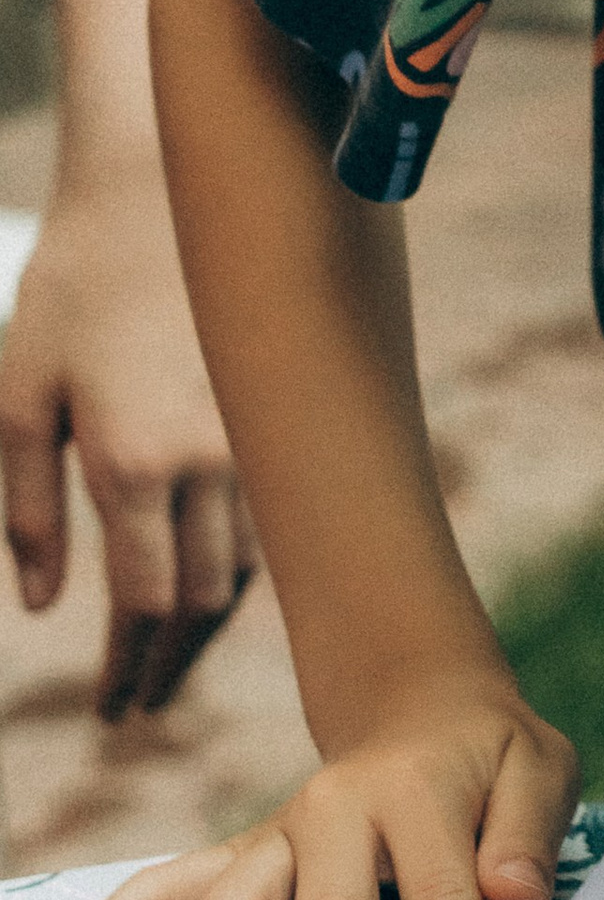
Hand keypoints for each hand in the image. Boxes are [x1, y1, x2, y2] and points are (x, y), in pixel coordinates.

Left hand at [0, 152, 254, 715]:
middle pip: (201, 604)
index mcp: (132, 463)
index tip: (111, 710)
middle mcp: (208, 462)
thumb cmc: (73, 287)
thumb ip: (23, 509)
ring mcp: (256, 438)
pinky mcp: (282, 415)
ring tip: (169, 662)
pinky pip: (271, 519)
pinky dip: (240, 570)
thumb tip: (44, 607)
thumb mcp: (17, 396)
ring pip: (247, 567)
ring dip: (207, 628)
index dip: (128, 669)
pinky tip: (212, 586)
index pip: (142, 604)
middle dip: (168, 667)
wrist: (166, 189)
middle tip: (139, 707)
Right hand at [49, 670, 580, 899]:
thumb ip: (529, 831)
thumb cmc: (492, 765)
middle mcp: (337, 807)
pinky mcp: (247, 854)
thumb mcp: (540, 770)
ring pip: (235, 896)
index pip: (440, 892)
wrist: (429, 713)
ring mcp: (281, 833)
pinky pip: (170, 882)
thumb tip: (515, 894)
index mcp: (419, 790)